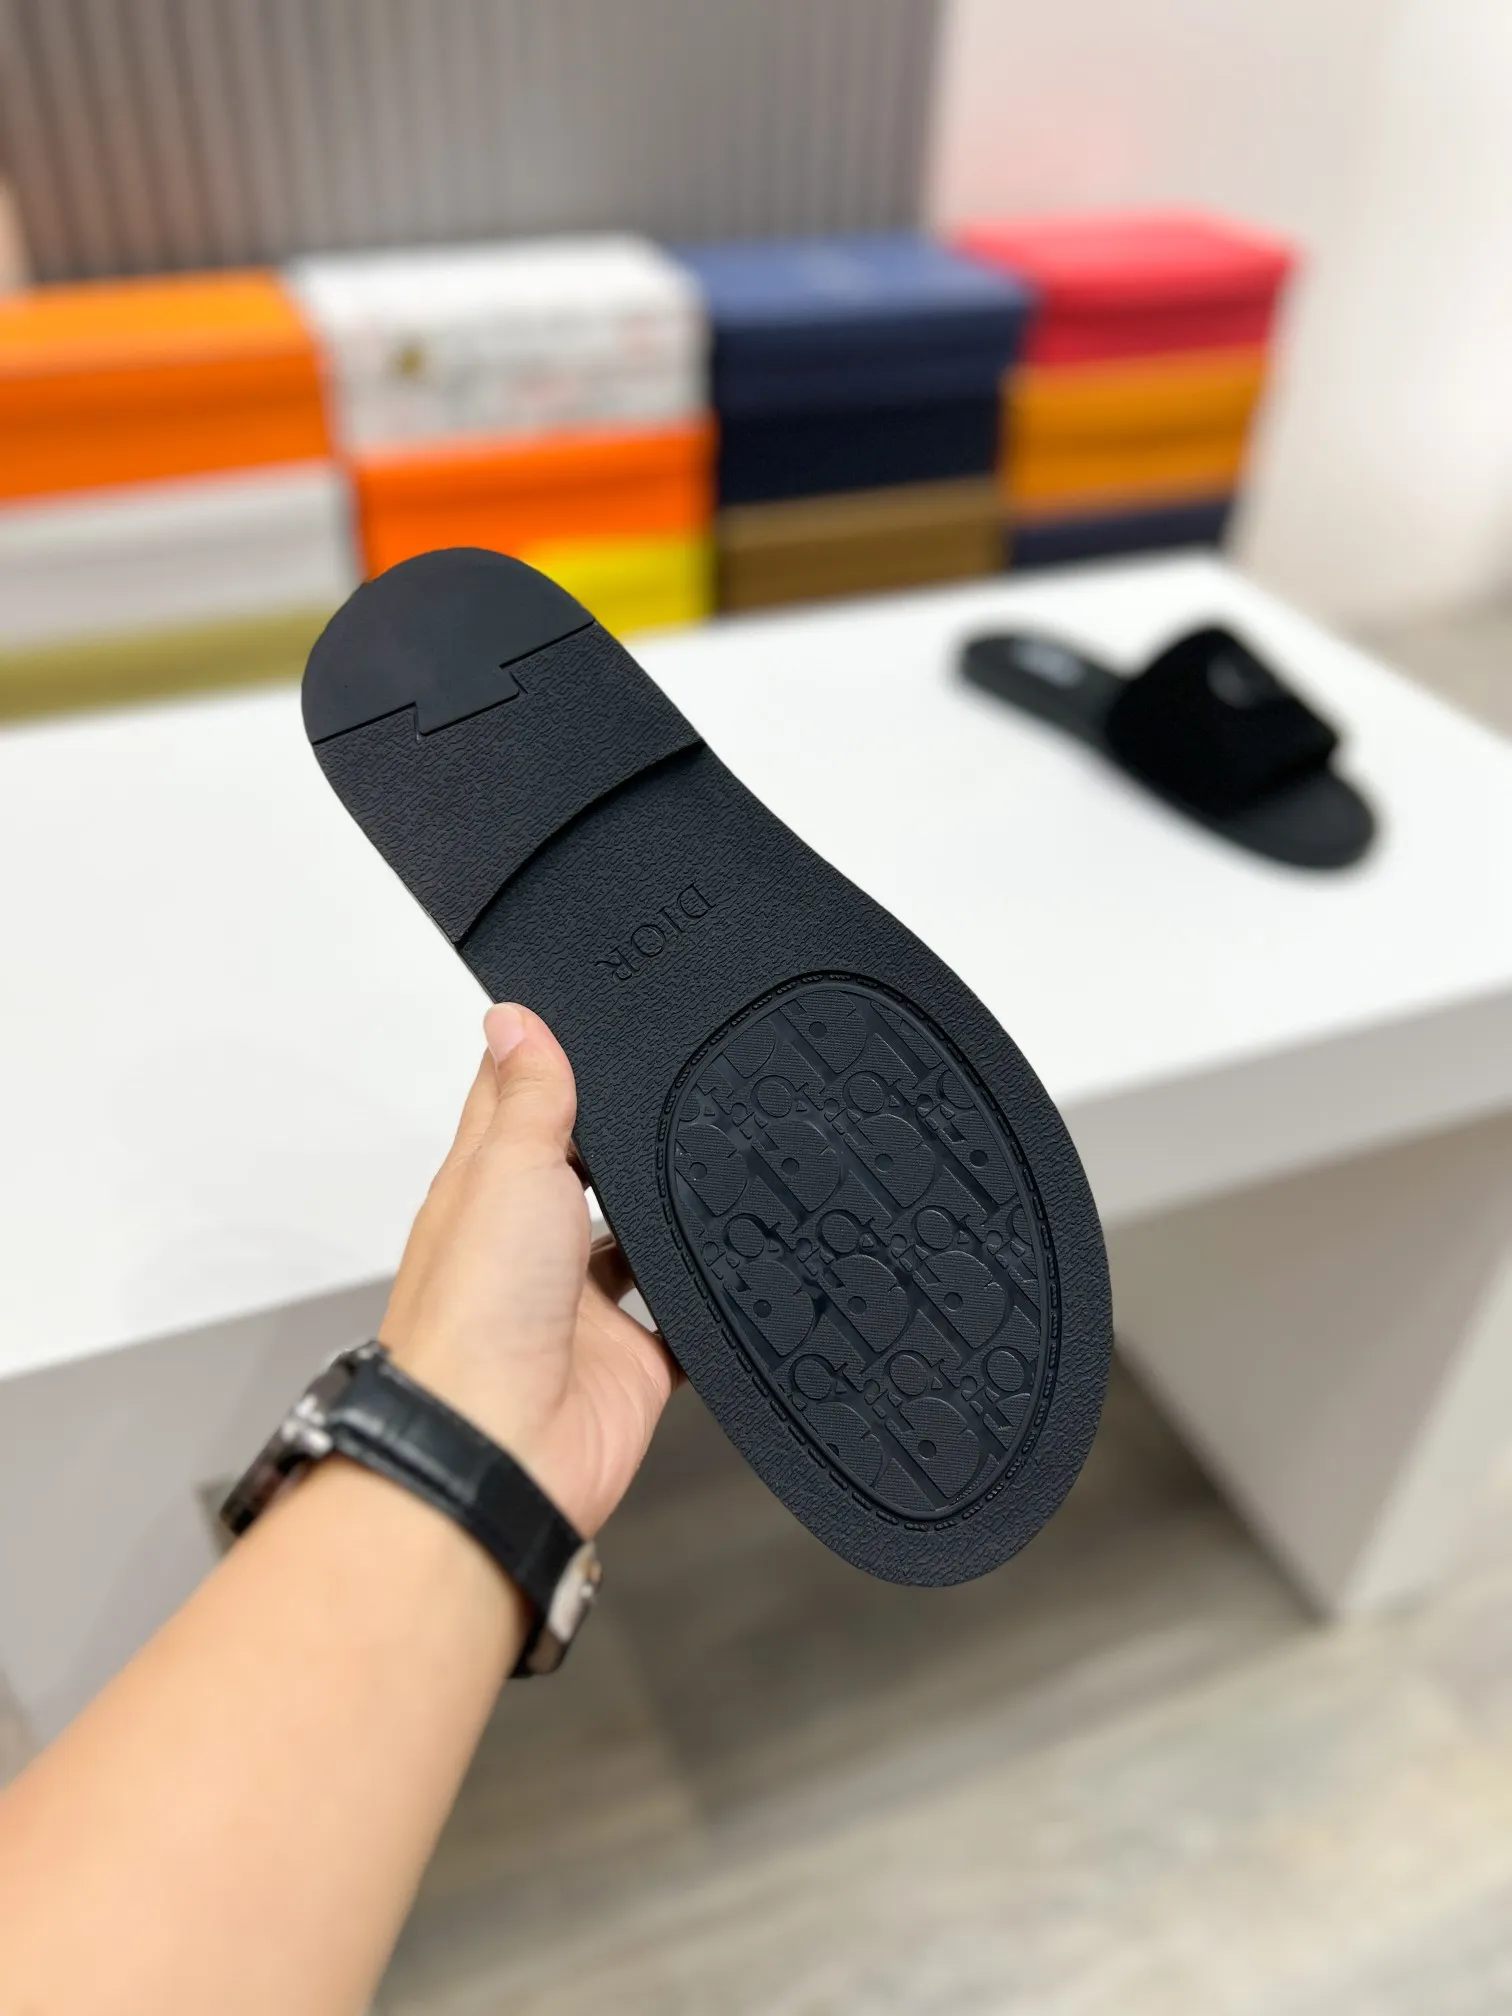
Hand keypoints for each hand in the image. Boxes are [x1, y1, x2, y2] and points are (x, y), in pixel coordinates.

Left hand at [378, 1004, 678, 1535]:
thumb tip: (512, 1019)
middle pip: (586, 1173)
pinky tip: (740, 1266)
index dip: (546, 1062)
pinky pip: (682, 1323)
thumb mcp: (503, 1170)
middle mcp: (530, 1246)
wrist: (499, 1449)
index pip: (515, 1105)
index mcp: (485, 1190)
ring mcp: (580, 1307)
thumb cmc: (473, 1316)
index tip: (588, 1019)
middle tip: (679, 1089)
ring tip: (722, 1162)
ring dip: (670, 1216)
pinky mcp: (630, 1361)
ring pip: (638, 1243)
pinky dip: (709, 1302)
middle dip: (626, 1141)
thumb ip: (525, 1098)